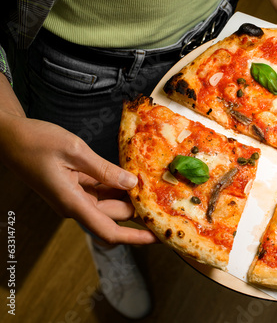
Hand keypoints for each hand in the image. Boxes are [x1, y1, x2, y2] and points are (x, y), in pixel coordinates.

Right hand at [0, 105, 156, 244]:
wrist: (9, 137)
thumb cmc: (36, 142)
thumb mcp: (75, 151)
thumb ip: (105, 170)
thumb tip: (131, 184)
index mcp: (73, 203)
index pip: (108, 230)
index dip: (134, 238)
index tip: (156, 238)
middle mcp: (75, 205)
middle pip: (115, 215)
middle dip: (137, 208)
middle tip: (162, 196)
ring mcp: (75, 197)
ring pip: (109, 204)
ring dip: (128, 196)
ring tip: (151, 185)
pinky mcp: (75, 187)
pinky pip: (101, 192)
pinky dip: (116, 186)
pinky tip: (130, 176)